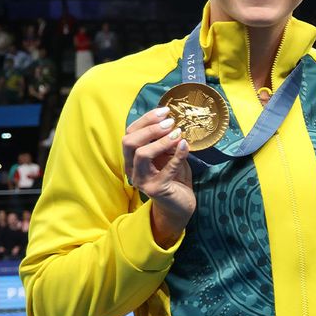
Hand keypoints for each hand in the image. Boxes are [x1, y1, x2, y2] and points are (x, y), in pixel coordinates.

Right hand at [123, 106, 194, 245]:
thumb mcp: (168, 155)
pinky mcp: (156, 189)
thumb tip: (172, 120)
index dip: (146, 120)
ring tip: (178, 134)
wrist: (180, 204)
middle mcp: (132, 168)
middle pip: (129, 142)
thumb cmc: (174, 177)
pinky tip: (186, 146)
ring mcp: (142, 180)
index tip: (165, 110)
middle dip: (150, 128)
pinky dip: (177, 156)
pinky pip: (166, 170)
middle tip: (171, 122)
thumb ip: (166, 141)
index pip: (130, 133)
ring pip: (142, 154)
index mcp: (132, 158)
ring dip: (161, 141)